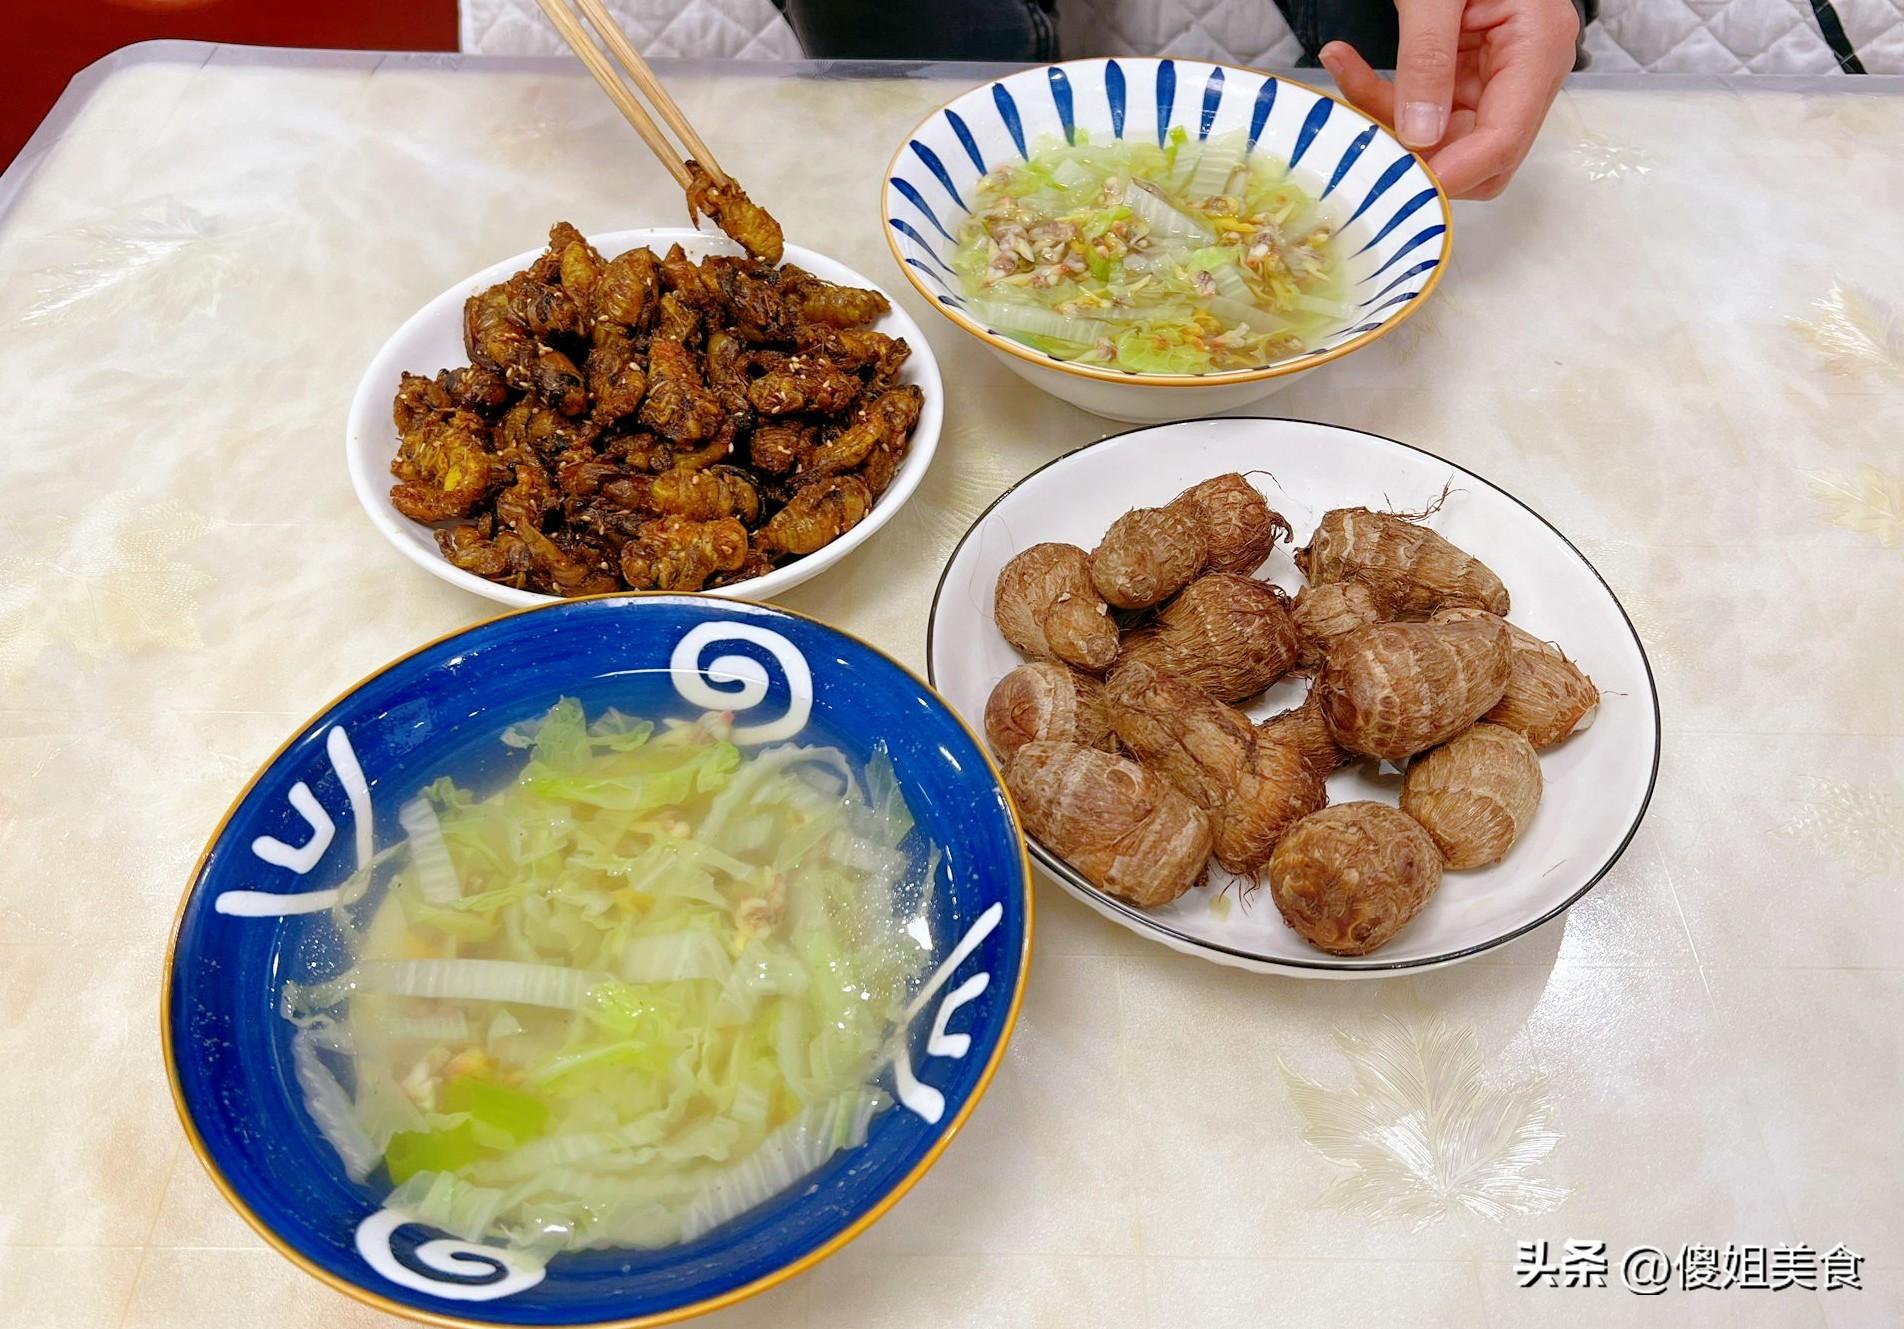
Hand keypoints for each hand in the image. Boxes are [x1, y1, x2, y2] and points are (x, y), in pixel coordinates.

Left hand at [1319, 0, 1578, 199]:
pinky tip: (1346, 63)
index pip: (1503, 140)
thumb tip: (1420, 134)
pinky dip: (1384, 94)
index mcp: (1538, 46)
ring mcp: (1499, 70)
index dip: (1451, 173)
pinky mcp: (1468, 67)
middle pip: (1479, 155)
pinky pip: (1426, 105)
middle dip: (1418, 152)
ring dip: (1390, 119)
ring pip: (1445, 137)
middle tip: (1362, 129)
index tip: (1395, 179)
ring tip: (1344, 72)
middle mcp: (1528, 67)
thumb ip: (1428, 58)